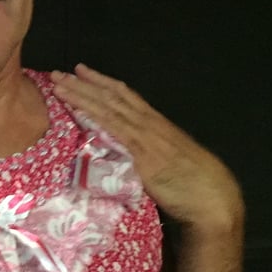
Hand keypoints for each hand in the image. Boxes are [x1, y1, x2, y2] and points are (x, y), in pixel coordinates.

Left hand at [51, 64, 243, 231]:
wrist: (212, 200)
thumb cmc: (194, 187)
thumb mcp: (167, 164)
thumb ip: (146, 155)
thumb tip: (126, 155)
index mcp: (157, 124)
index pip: (126, 96)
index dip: (102, 83)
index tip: (82, 71)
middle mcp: (150, 124)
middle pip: (113, 96)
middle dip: (84, 83)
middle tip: (59, 73)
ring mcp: (146, 137)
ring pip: (108, 107)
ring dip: (81, 95)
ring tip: (59, 84)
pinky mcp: (142, 153)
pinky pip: (114, 129)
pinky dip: (93, 116)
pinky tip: (76, 108)